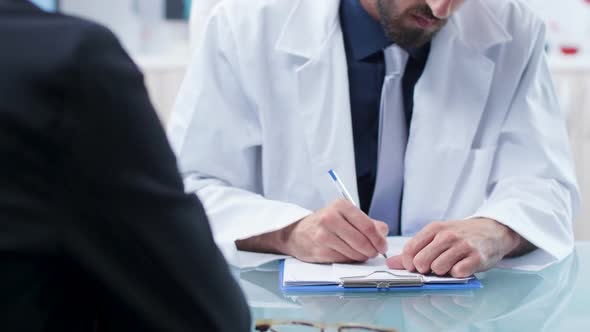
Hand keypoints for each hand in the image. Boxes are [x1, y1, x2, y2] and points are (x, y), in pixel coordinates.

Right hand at [281, 199, 388, 262]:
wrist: (298, 233)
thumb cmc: (326, 223)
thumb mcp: (346, 215)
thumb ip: (368, 223)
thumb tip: (383, 233)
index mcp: (340, 206)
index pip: (368, 226)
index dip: (379, 239)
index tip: (382, 245)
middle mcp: (330, 218)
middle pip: (362, 241)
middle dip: (372, 250)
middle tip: (374, 252)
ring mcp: (323, 235)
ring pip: (354, 253)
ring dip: (362, 256)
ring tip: (361, 253)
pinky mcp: (320, 251)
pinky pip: (344, 260)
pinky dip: (350, 260)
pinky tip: (348, 255)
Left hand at [386, 218, 523, 277]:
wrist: (492, 230)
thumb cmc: (461, 235)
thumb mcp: (436, 236)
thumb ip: (414, 250)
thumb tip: (391, 263)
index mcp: (434, 229)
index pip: (410, 249)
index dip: (408, 263)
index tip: (413, 267)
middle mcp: (447, 236)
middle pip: (421, 261)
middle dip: (424, 269)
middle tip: (433, 267)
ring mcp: (462, 246)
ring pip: (438, 268)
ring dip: (442, 272)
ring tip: (449, 265)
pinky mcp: (477, 257)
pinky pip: (458, 273)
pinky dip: (457, 274)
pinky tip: (461, 267)